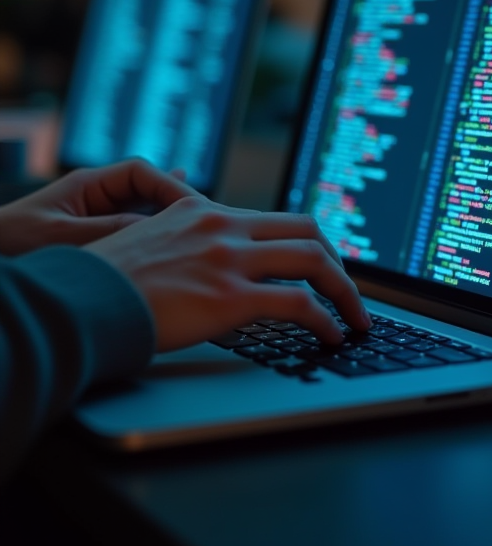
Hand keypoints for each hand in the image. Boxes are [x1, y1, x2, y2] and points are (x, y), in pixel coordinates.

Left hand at [0, 159, 196, 255]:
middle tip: (205, 221)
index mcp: (87, 185)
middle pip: (148, 192)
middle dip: (176, 204)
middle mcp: (95, 198)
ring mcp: (96, 220)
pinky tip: (174, 246)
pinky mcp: (94, 243)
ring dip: (166, 225)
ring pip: (142, 216)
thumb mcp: (63, 237)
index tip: (192, 206)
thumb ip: (111, 231)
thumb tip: (157, 229)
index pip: (141, 173)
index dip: (170, 185)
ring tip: (198, 234)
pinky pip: (131, 238)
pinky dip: (153, 241)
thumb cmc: (9, 243)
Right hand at [86, 195, 371, 350]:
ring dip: (345, 291)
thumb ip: (180, 229)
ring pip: (313, 261)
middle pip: (306, 231)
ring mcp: (229, 259)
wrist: (82, 300)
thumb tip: (194, 227)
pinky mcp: (230, 297)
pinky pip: (300, 304)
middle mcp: (222, 226)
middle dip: (338, 262)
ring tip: (355, 318)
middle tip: (348, 290)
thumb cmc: (106, 279)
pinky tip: (331, 336)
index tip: (325, 263)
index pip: (276, 218)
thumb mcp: (146, 235)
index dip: (310, 242)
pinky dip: (326, 320)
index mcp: (203, 210)